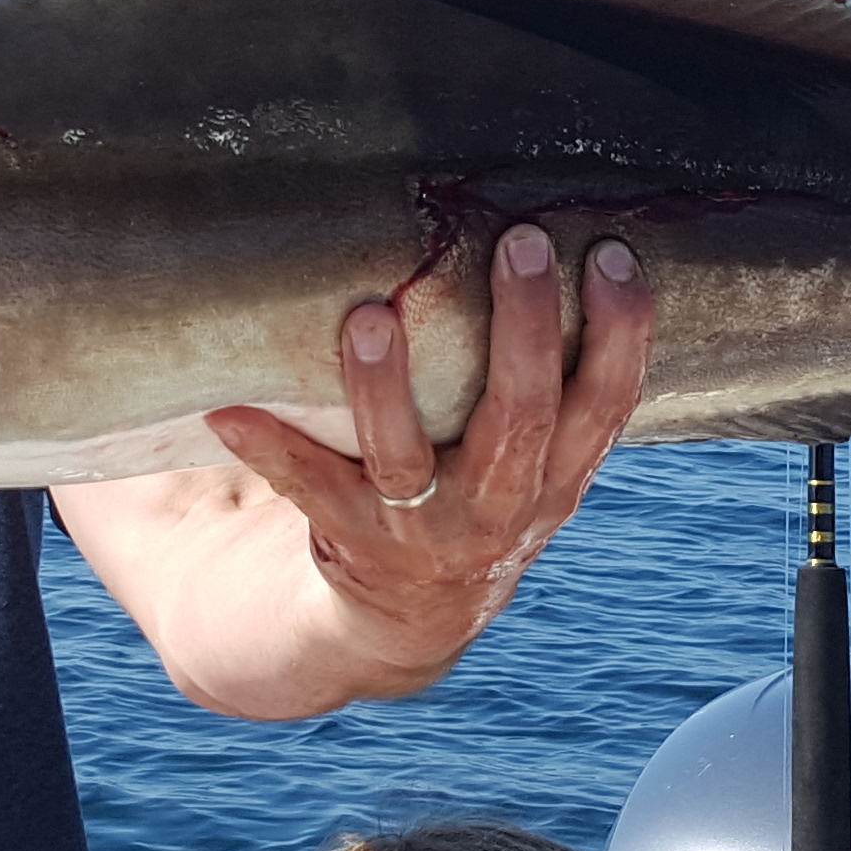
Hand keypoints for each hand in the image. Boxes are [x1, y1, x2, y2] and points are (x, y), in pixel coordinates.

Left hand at [195, 224, 655, 688]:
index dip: (621, 333)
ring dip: (386, 387)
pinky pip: (308, 489)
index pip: (606, 402)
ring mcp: (424, 527)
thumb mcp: (538, 463)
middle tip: (519, 242)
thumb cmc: (482, 494)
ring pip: (408, 456)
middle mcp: (502, 506)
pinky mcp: (352, 537)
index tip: (612, 254)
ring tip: (371, 317)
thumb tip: (554, 235)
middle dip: (526, 328)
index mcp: (559, 477)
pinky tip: (229, 409)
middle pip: (522, 415)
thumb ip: (550, 383)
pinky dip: (270, 448)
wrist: (416, 615)